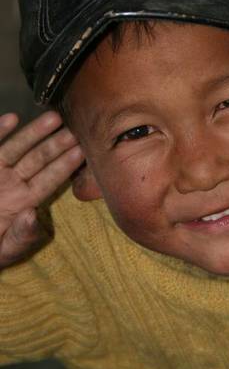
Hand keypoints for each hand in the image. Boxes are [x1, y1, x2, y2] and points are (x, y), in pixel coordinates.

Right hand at [0, 111, 83, 268]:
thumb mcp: (5, 250)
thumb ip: (20, 236)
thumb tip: (33, 216)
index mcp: (24, 202)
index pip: (48, 181)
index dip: (64, 167)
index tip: (81, 152)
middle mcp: (13, 184)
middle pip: (38, 160)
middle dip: (56, 145)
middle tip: (75, 131)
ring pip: (17, 149)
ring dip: (34, 133)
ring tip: (54, 118)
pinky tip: (12, 118)